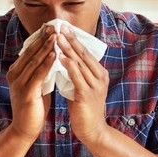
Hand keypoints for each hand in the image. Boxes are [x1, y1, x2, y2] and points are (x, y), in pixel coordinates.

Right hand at [6, 26, 55, 141]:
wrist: (25, 128)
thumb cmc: (34, 107)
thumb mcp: (36, 84)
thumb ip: (40, 71)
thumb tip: (51, 57)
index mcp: (17, 71)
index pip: (29, 50)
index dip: (40, 38)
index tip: (51, 26)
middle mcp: (15, 74)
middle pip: (30, 51)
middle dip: (43, 38)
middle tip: (54, 26)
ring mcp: (19, 82)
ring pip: (34, 60)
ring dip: (46, 47)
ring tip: (56, 36)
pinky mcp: (26, 92)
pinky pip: (38, 74)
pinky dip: (47, 63)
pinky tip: (55, 54)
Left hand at [57, 25, 109, 142]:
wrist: (92, 130)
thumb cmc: (84, 108)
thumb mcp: (81, 86)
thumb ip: (76, 73)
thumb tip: (63, 59)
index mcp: (99, 73)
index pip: (86, 52)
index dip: (74, 39)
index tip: (64, 27)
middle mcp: (100, 77)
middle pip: (84, 54)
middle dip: (71, 39)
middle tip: (60, 26)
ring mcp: (95, 86)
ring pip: (80, 64)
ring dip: (68, 50)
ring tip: (57, 38)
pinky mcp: (87, 95)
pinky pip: (77, 78)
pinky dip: (69, 67)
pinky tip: (61, 58)